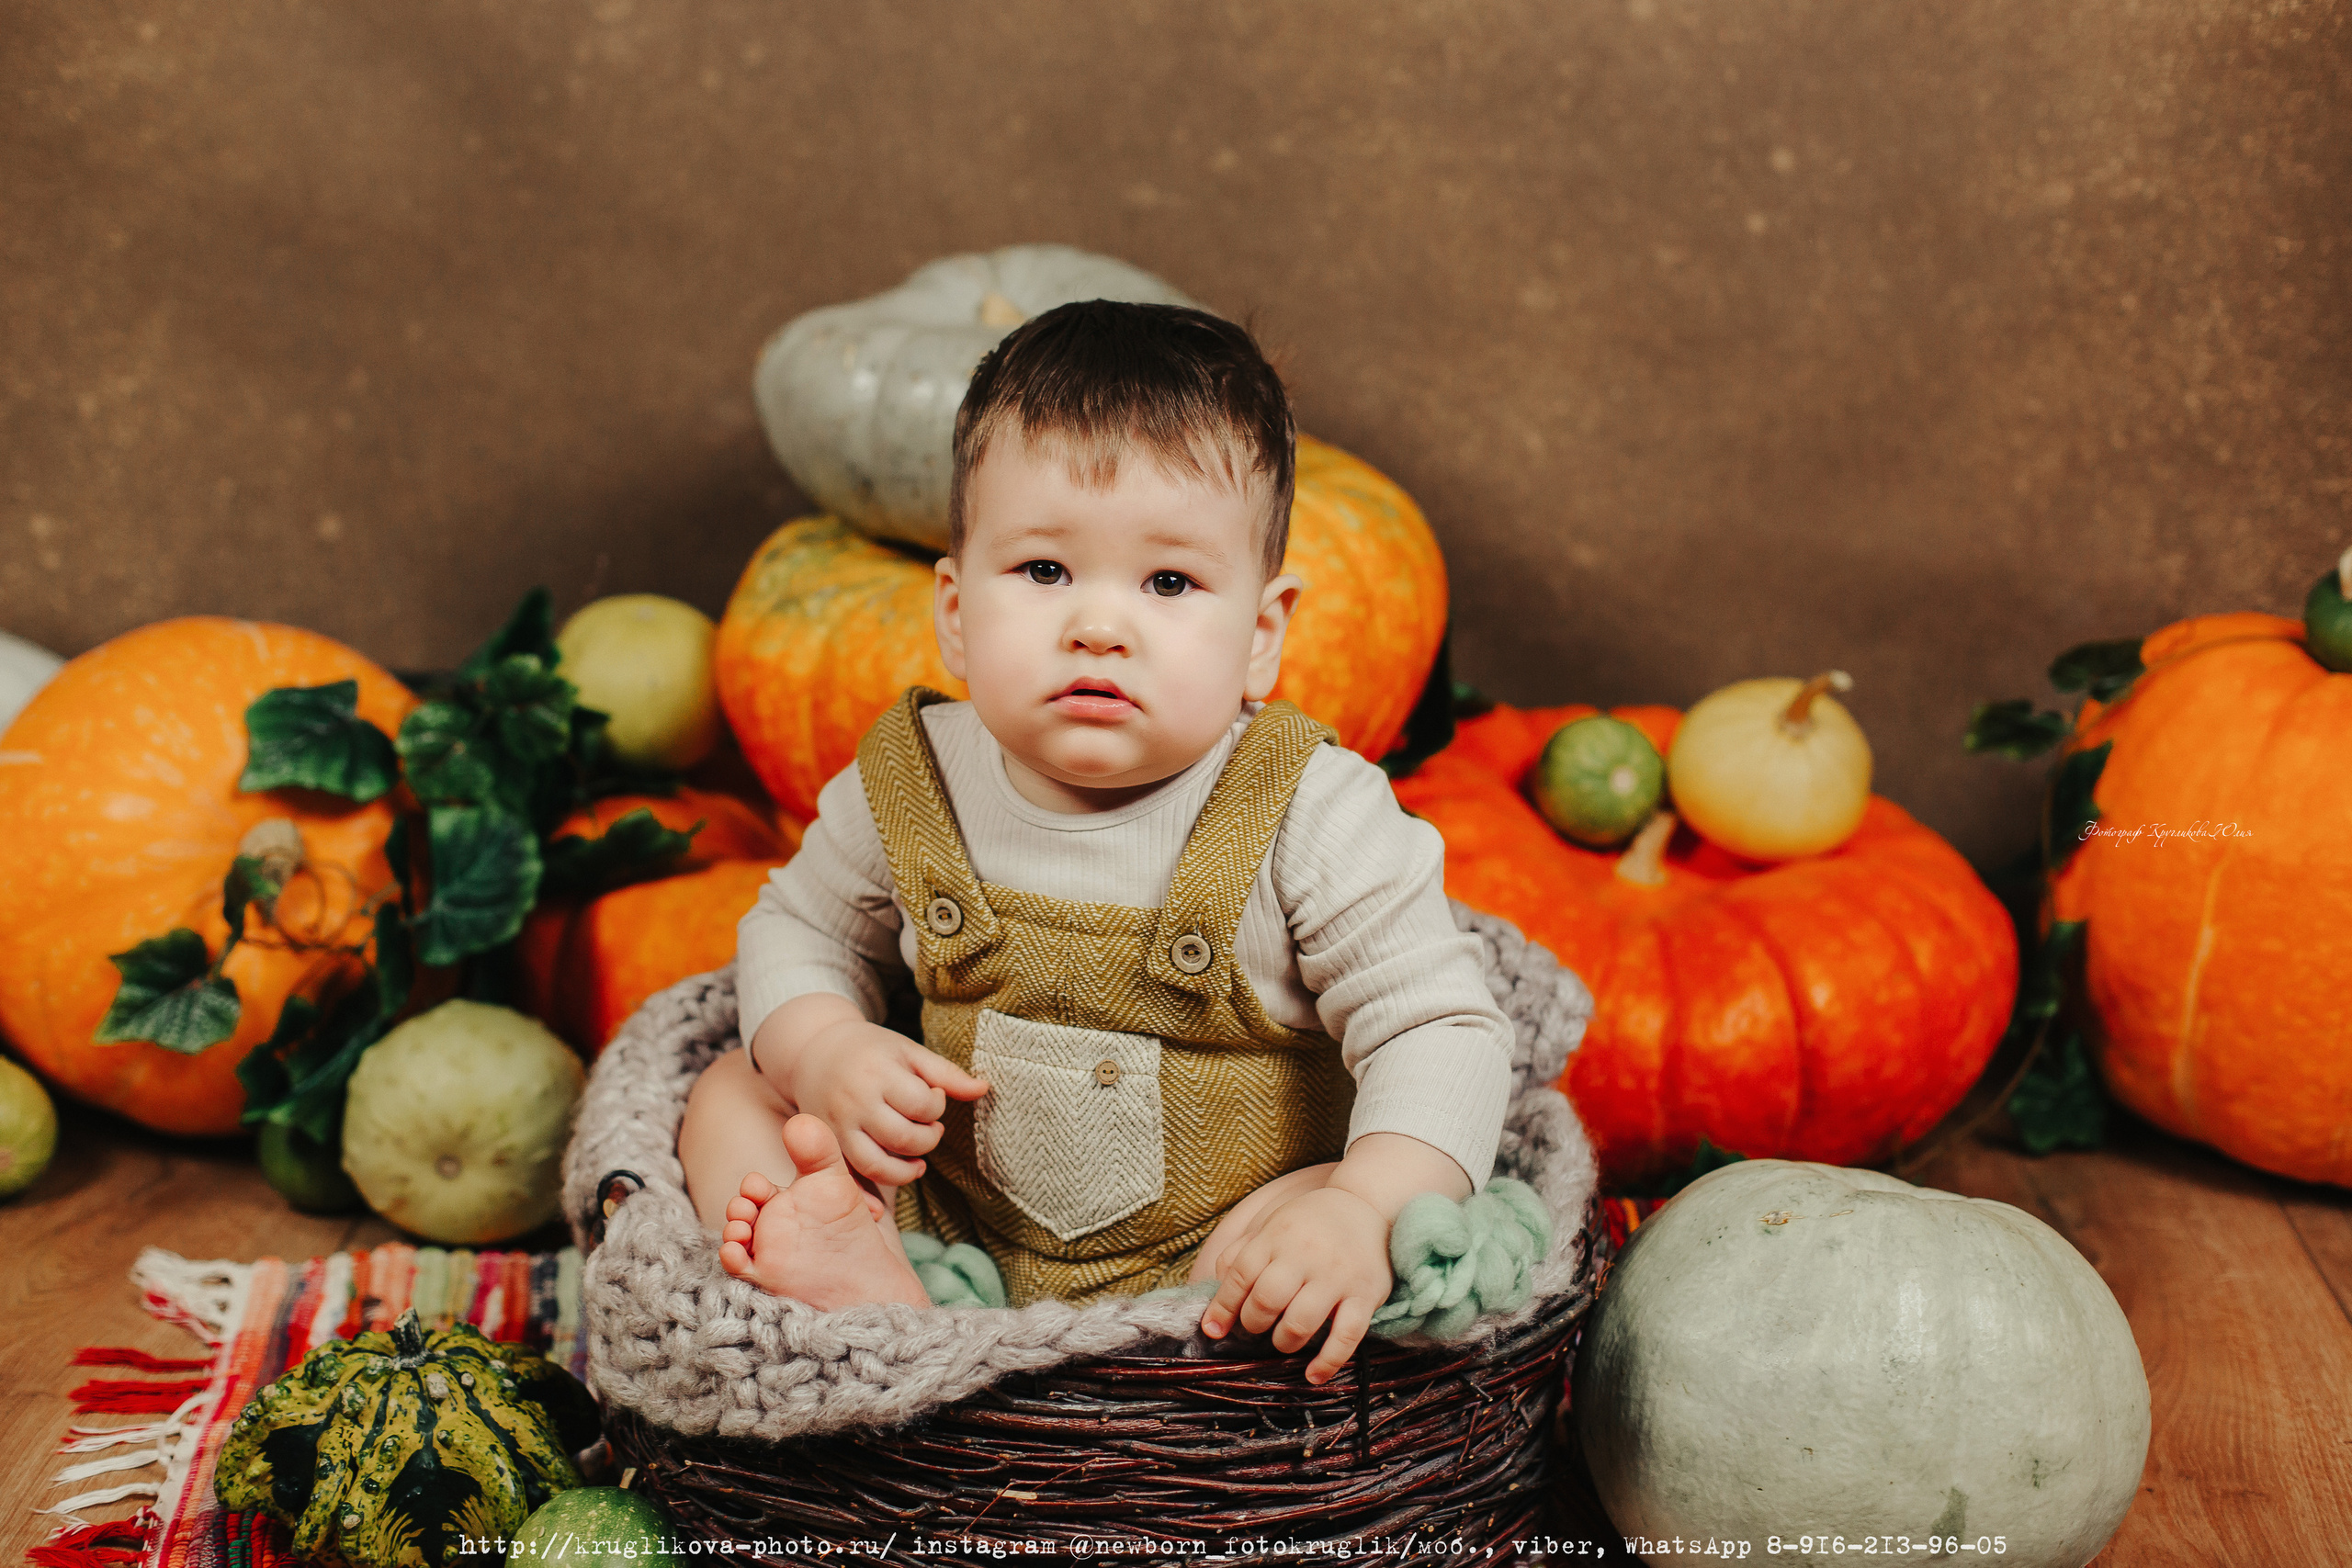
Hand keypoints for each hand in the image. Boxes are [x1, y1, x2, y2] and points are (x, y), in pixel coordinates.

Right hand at [753, 994, 989, 1187]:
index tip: (933, 1098)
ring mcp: (837, 1127)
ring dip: (906, 1171)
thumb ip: (946, 1073)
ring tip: (917, 1160)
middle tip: (930, 1129)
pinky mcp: (828, 1147)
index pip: (921, 1105)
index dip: (937, 1106)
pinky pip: (851, 1179)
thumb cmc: (871, 1051)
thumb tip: (985, 1088)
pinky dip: (872, 1194)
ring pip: (877, 1165)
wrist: (814, 1054)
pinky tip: (890, 1189)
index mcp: (876, 1072)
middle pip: (904, 1138)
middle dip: (928, 1139)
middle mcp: (854, 1102)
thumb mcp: (908, 1052)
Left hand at [1198, 1186, 1392, 1384]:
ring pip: (1300, 1323)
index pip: (1240, 1275)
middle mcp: (1305, 1255)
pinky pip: (1346, 1336)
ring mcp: (1337, 1276)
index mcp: (1276, 1237)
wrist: (1366, 1207)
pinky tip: (1313, 1376)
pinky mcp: (1365, 1295)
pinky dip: (1327, 1361)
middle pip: (1266, 1300)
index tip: (1213, 1330)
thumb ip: (1239, 1255)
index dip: (1222, 1307)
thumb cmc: (1308, 1225)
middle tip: (1257, 1328)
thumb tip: (1214, 1293)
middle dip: (1253, 1324)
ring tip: (1283, 1342)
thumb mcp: (1270, 1226)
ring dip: (1283, 1343)